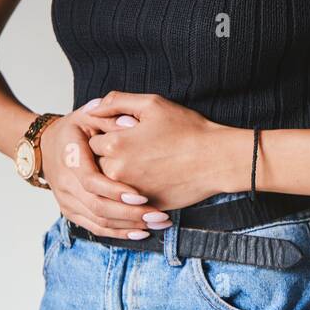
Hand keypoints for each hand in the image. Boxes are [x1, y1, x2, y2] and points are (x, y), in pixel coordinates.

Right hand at [38, 108, 172, 239]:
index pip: (92, 182)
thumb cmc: (74, 129)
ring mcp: (67, 201)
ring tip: (157, 224)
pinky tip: (140, 232)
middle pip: (97, 206)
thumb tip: (132, 124)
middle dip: (130, 214)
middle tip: (158, 215)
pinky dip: (118, 233)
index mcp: (71, 159)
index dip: (116, 191)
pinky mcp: (72, 212)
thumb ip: (110, 119)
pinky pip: (95, 228)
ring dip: (129, 226)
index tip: (142, 195)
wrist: (46, 146)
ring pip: (98, 221)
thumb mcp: (89, 116)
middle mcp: (66, 184)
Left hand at [77, 91, 238, 209]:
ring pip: (111, 183)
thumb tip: (92, 108)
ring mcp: (129, 192)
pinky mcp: (143, 207)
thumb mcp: (152, 104)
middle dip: (113, 155)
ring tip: (147, 161)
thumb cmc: (188, 129)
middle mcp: (116, 171)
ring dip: (122, 174)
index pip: (94, 140)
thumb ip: (117, 101)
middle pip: (99, 163)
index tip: (128, 132)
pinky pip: (128, 199)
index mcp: (114, 145)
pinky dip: (135, 190)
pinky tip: (155, 175)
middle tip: (140, 147)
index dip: (110, 134)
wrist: (217, 159)